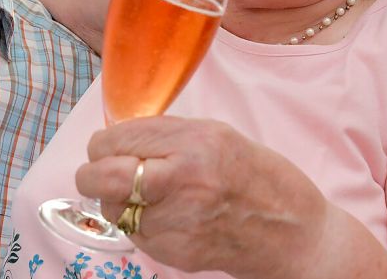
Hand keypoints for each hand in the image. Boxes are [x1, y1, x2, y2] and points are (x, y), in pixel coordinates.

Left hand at [77, 116, 325, 277]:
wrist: (294, 233)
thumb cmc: (260, 177)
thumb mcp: (217, 134)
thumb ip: (166, 135)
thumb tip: (119, 136)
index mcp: (194, 144)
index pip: (116, 140)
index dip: (105, 143)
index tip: (109, 145)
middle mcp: (182, 182)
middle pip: (101, 177)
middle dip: (93, 172)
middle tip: (101, 170)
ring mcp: (178, 221)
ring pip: (112, 209)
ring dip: (118, 200)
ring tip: (148, 194)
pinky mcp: (175, 253)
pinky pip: (134, 234)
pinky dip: (140, 223)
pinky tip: (168, 215)